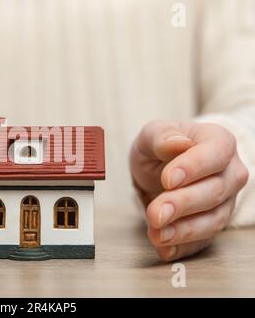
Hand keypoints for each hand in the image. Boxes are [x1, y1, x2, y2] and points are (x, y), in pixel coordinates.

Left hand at [130, 120, 248, 260]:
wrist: (160, 168)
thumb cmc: (161, 147)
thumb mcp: (153, 134)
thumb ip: (162, 136)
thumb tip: (177, 143)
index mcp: (218, 142)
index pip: (215, 153)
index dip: (194, 167)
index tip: (168, 179)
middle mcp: (229, 173)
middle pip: (215, 191)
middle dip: (183, 204)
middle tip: (156, 213)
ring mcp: (225, 202)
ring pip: (214, 220)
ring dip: (184, 231)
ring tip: (157, 234)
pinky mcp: (212, 225)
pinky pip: (204, 241)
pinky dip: (184, 247)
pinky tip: (165, 249)